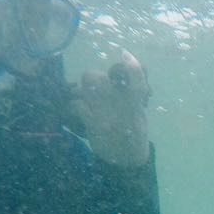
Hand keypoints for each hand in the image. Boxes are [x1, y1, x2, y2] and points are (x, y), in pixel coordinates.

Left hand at [73, 50, 150, 166]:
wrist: (127, 160)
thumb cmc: (134, 133)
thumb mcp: (139, 113)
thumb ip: (132, 94)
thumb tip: (119, 76)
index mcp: (135, 102)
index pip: (137, 80)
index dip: (132, 66)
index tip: (125, 53)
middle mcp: (120, 104)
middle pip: (97, 76)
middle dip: (94, 78)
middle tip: (96, 89)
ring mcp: (105, 113)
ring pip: (85, 86)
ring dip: (83, 90)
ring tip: (87, 99)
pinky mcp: (92, 123)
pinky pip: (76, 105)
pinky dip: (75, 106)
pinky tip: (79, 112)